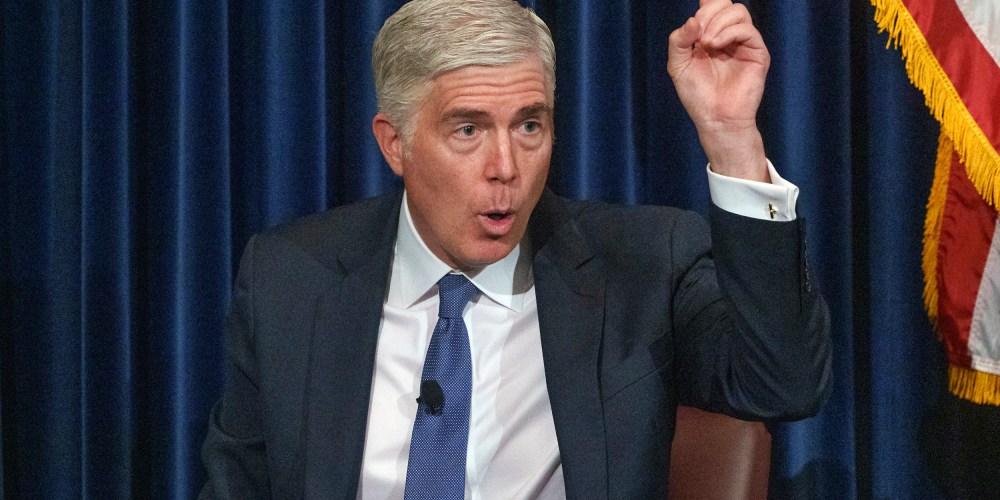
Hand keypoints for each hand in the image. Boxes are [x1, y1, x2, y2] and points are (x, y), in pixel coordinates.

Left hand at [668, 0, 769, 181]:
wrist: (714, 118)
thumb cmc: (697, 94)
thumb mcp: (678, 64)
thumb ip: (679, 39)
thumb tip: (694, 20)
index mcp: (711, 35)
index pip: (712, 6)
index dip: (705, 7)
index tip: (694, 26)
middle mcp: (729, 36)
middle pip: (725, 4)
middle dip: (708, 13)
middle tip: (698, 35)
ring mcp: (744, 43)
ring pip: (738, 12)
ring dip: (718, 23)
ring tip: (706, 44)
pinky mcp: (757, 53)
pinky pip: (747, 30)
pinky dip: (729, 32)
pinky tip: (716, 46)